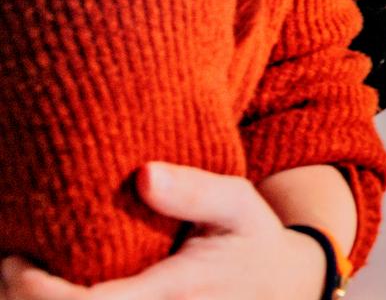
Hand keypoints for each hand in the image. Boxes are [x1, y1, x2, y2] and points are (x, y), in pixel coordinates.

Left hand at [0, 163, 325, 299]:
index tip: (15, 257)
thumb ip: (194, 192)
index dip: (34, 290)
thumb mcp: (238, 205)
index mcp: (174, 295)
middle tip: (12, 263)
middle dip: (24, 297)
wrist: (282, 287)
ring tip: (25, 276)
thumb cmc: (251, 241)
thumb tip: (145, 174)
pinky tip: (52, 291)